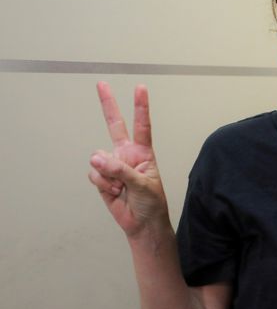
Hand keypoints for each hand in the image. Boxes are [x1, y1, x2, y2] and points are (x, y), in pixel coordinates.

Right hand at [88, 82, 168, 237]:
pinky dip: (103, 184)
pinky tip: (114, 192)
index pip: (142, 126)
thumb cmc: (151, 203)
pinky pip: (94, 173)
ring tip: (122, 188)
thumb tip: (96, 158)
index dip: (140, 107)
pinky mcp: (102, 177)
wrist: (142, 224)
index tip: (140, 88)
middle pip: (115, 125)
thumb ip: (121, 170)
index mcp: (143, 153)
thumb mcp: (143, 185)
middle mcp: (126, 155)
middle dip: (108, 104)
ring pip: (99, 159)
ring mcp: (112, 165)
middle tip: (101, 84)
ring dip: (109, 175)